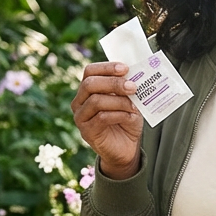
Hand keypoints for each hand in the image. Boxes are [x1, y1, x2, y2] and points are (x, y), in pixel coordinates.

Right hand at [71, 62, 142, 179]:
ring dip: (118, 101)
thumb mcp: (129, 100)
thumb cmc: (127, 121)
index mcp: (88, 89)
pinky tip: (130, 117)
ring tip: (133, 106)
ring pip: (95, 101)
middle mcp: (80, 101)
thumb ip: (127, 87)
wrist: (126, 148)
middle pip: (90, 84)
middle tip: (133, 86)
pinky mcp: (86, 132)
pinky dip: (118, 115)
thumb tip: (135, 74)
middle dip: (113, 83)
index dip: (106, 67)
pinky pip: (101, 118)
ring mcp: (81, 117)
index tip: (125, 68)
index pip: (90, 71)